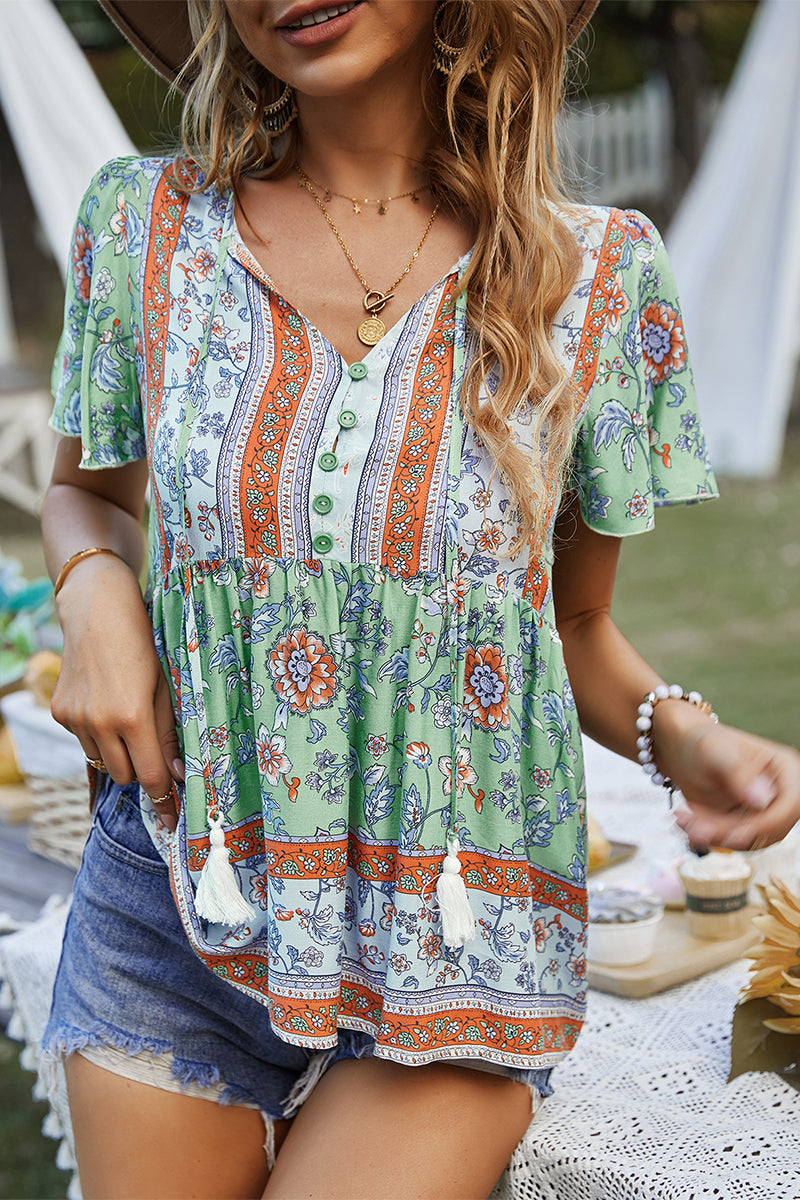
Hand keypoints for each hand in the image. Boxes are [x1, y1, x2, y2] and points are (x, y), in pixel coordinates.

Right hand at [50, 555, 182, 830]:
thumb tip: (178, 774)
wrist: (98, 611)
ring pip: (102, 761)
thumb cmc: (144, 645)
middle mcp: (100, 723)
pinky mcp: (59, 712)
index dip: (164, 799)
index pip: (151, 774)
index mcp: (133, 717)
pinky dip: (99, 735)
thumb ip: (170, 733)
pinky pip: (84, 741)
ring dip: (119, 754)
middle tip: (156, 755)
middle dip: (142, 771)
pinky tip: (108, 706)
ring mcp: (75, 719)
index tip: (173, 819)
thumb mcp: (166, 687)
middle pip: (124, 775)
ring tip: (130, 722)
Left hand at [660, 715, 799, 851]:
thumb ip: (738, 772)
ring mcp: (765, 811)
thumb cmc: (702, 742)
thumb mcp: (715, 751)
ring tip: (684, 819)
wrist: (685, 752)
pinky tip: (687, 822)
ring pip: (751, 840)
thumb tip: (762, 799)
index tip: (737, 831)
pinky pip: (734, 841)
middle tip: (695, 827)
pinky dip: (710, 837)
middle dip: (731, 832)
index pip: (792, 803)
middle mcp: (780, 792)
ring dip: (716, 837)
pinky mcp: (747, 824)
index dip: (769, 823)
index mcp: (785, 768)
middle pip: (770, 828)